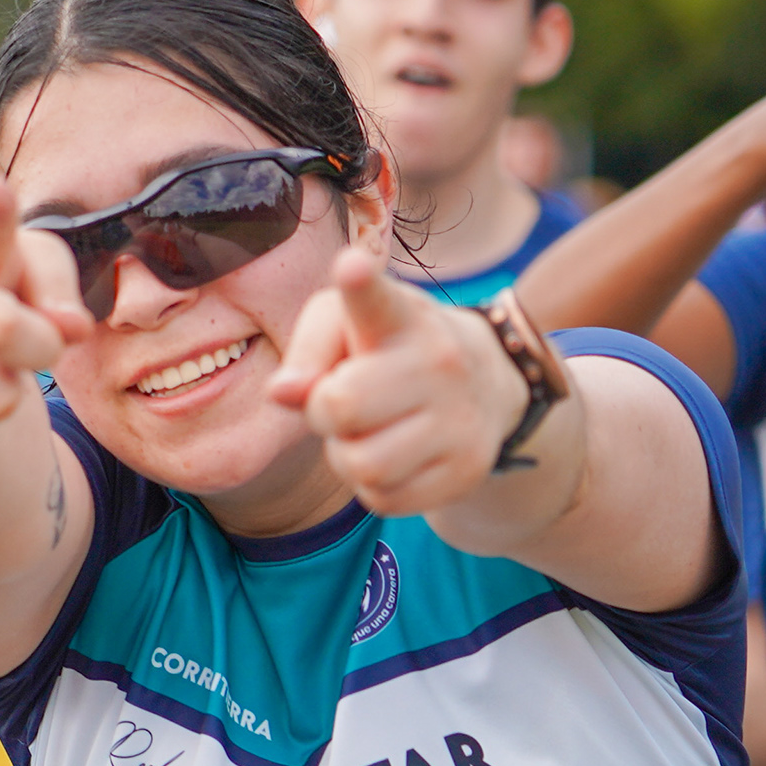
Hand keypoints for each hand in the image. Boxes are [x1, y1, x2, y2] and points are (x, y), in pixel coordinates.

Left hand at [266, 247, 530, 515]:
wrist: (483, 384)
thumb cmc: (386, 350)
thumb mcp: (343, 328)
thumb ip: (306, 352)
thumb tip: (282, 392)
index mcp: (398, 316)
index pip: (375, 300)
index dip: (359, 284)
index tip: (350, 267)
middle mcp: (439, 360)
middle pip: (340, 406)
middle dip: (324, 411)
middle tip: (343, 399)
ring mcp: (460, 417)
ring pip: (362, 465)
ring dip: (347, 455)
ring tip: (369, 429)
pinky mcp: (467, 468)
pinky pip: (383, 498)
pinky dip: (373, 485)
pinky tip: (395, 455)